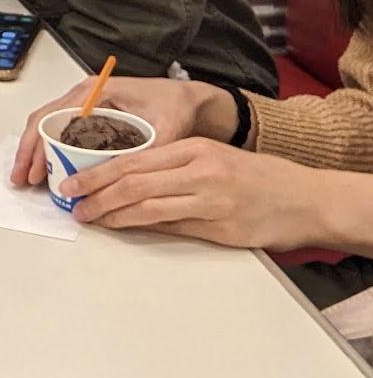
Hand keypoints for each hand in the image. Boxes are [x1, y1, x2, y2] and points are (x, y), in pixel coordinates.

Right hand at [11, 75, 236, 186]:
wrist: (190, 100)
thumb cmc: (175, 106)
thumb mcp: (165, 129)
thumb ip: (146, 152)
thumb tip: (126, 180)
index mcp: (95, 91)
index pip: (53, 116)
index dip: (38, 146)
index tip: (33, 172)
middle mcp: (85, 95)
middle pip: (43, 120)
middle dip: (29, 151)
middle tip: (21, 180)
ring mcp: (86, 104)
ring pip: (49, 125)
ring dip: (36, 152)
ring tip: (29, 179)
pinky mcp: (92, 117)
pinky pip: (61, 131)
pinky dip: (50, 150)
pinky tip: (48, 169)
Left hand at [62, 137, 323, 250]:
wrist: (305, 198)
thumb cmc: (254, 177)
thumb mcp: (210, 158)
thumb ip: (170, 168)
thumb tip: (123, 183)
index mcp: (192, 148)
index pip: (133, 159)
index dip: (98, 172)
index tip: (73, 181)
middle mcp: (199, 171)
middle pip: (135, 182)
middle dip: (96, 193)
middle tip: (72, 202)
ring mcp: (211, 201)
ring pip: (149, 206)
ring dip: (114, 214)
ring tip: (90, 217)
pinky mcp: (222, 229)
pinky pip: (174, 226)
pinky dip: (143, 226)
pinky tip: (123, 227)